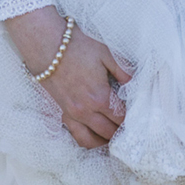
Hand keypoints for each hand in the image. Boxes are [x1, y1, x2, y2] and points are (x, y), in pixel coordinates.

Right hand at [6, 7, 131, 147]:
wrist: (46, 43)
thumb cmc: (77, 46)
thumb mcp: (105, 53)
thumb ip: (123, 71)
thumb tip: (136, 83)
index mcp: (100, 97)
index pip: (121, 118)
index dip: (131, 120)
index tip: (138, 118)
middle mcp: (87, 111)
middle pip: (109, 132)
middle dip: (121, 132)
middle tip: (130, 129)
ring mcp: (72, 114)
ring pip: (92, 140)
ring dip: (105, 141)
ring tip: (114, 137)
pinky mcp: (62, 112)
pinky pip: (76, 135)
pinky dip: (88, 139)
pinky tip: (95, 135)